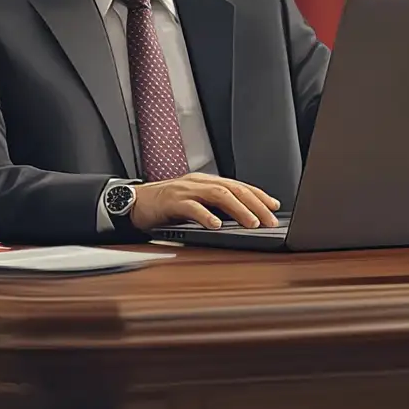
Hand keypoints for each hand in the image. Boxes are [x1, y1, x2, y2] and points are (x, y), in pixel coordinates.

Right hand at [129, 173, 281, 231]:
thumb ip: (217, 209)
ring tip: (251, 223)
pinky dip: (206, 216)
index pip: (239, 186)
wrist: (133, 203)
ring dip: (238, 209)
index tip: (274, 207)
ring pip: (218, 195)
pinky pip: (191, 207)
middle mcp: (199, 182)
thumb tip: (244, 219)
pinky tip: (217, 226)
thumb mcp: (197, 204)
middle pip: (234, 189)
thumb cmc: (167, 206)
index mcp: (207, 182)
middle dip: (255, 205)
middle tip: (270, 220)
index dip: (258, 195)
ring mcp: (185, 190)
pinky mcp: (171, 201)